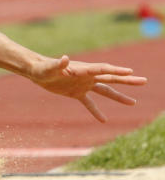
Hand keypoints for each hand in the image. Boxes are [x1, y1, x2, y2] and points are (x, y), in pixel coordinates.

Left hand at [29, 55, 146, 121]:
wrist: (36, 72)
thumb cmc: (43, 67)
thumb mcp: (50, 67)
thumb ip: (58, 64)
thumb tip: (64, 59)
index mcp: (83, 69)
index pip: (103, 69)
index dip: (116, 70)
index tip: (130, 71)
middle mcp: (87, 77)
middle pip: (110, 78)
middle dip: (127, 80)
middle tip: (143, 81)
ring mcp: (83, 85)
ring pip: (105, 91)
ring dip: (118, 96)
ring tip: (133, 102)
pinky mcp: (76, 93)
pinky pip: (89, 103)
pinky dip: (96, 111)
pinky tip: (104, 120)